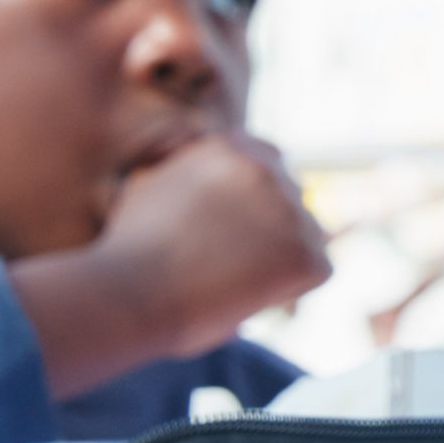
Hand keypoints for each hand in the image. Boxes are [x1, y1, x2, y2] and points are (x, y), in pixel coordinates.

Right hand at [25, 130, 329, 392]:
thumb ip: (189, 171)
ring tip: (228, 280)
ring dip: (280, 257)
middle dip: (271, 226)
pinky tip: (248, 295)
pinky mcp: (306, 253)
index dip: (257, 195)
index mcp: (228, 147)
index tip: (238, 222)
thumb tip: (203, 164)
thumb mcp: (151, 187)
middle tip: (232, 260)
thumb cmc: (129, 253)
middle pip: (291, 196)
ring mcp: (290, 210)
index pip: (268, 158)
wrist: (128, 294)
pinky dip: (290, 287)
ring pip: (306, 235)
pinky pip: (316, 271)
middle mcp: (265, 169)